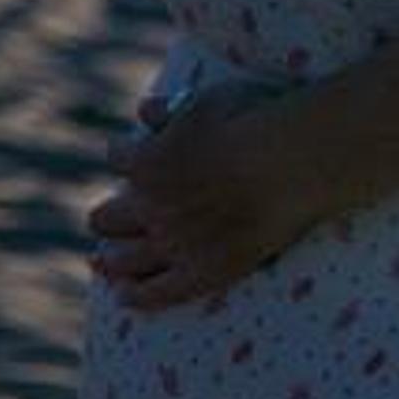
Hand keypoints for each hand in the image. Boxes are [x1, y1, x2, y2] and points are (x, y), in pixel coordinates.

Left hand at [84, 77, 319, 310]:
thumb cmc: (256, 121)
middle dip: (108, 215)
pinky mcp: (201, 273)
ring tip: (105, 262)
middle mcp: (150, 207)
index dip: (125, 156)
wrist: (293, 162)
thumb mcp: (208, 102)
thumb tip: (144, 111)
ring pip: (121, 260)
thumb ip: (172, 109)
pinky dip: (135, 296)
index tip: (133, 156)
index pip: (118, 159)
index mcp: (147, 162)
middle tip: (110, 217)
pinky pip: (156, 294)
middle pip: (105, 217)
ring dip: (111, 260)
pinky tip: (124, 296)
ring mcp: (174, 244)